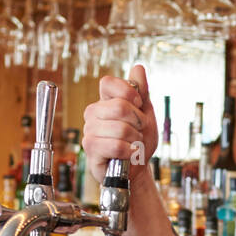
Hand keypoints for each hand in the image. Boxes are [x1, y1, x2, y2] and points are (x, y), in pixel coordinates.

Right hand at [81, 63, 157, 187]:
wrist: (137, 168)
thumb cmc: (139, 141)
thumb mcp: (146, 114)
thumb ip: (142, 92)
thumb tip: (138, 68)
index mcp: (105, 101)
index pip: (107, 83)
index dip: (127, 92)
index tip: (138, 105)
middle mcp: (93, 113)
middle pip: (119, 106)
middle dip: (138, 122)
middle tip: (139, 132)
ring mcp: (89, 130)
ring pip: (119, 128)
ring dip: (135, 139)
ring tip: (134, 145)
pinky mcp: (90, 148)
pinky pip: (114, 145)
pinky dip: (129, 151)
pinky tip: (129, 154)